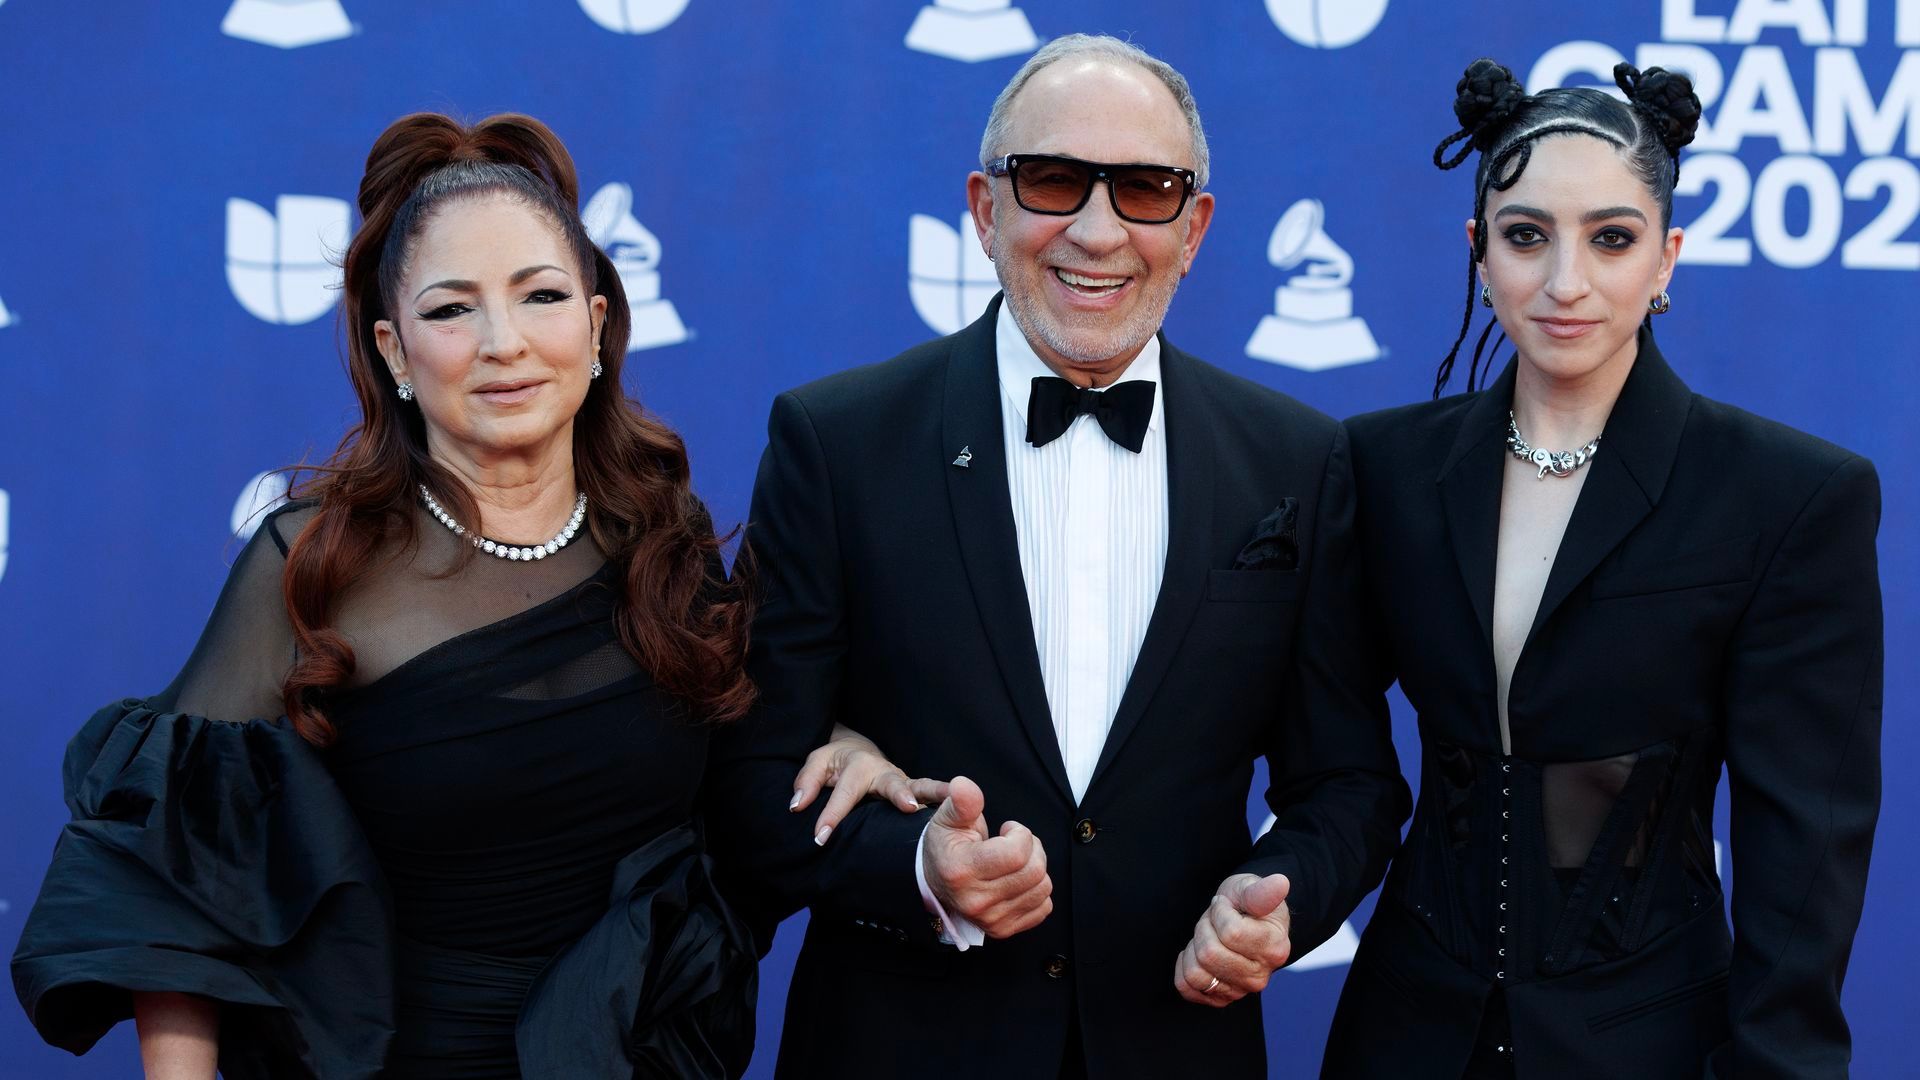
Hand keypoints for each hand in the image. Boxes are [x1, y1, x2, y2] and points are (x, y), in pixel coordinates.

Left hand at [791, 723, 950, 844]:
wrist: (857, 752)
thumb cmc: (835, 762)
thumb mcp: (815, 765)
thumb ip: (806, 783)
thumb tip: (797, 806)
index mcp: (858, 765)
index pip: (844, 793)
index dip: (831, 815)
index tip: (820, 837)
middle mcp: (884, 772)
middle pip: (892, 782)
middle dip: (900, 794)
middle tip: (908, 806)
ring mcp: (902, 782)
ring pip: (921, 787)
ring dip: (936, 795)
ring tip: (952, 803)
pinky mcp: (913, 792)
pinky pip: (930, 799)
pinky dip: (946, 806)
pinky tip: (963, 820)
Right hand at [921, 776, 1052, 938]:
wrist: (935, 881)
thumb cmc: (945, 846)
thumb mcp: (947, 818)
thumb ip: (961, 802)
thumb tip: (964, 785)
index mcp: (961, 871)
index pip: (1016, 853)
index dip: (1020, 833)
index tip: (1008, 829)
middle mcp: (976, 901)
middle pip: (1034, 871)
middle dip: (1033, 848)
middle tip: (1016, 842)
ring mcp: (991, 919)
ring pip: (1043, 888)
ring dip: (1037, 867)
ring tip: (1016, 861)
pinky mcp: (1003, 929)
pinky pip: (1043, 907)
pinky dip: (1037, 890)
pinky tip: (1018, 880)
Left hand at [1174, 873, 1291, 1006]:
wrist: (1245, 922)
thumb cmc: (1247, 903)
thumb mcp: (1252, 889)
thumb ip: (1263, 891)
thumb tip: (1281, 882)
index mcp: (1274, 948)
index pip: (1230, 933)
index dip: (1219, 911)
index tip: (1224, 904)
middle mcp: (1260, 976)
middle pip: (1210, 954)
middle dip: (1204, 928)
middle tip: (1214, 921)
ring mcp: (1241, 991)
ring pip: (1196, 974)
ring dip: (1193, 948)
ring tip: (1208, 936)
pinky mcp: (1221, 999)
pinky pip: (1187, 988)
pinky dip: (1185, 967)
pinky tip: (1197, 953)